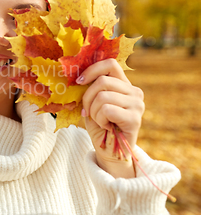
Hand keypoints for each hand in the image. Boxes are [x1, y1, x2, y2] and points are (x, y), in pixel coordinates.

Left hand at [77, 59, 144, 177]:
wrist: (109, 150)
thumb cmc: (100, 125)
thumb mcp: (92, 102)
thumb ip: (90, 88)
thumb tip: (76, 76)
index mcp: (124, 84)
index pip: (110, 64)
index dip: (92, 70)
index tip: (79, 81)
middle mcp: (134, 91)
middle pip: (102, 81)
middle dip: (87, 97)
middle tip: (88, 111)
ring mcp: (137, 104)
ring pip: (103, 96)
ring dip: (93, 111)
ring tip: (99, 120)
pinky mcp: (135, 118)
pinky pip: (107, 110)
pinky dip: (99, 119)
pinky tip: (105, 126)